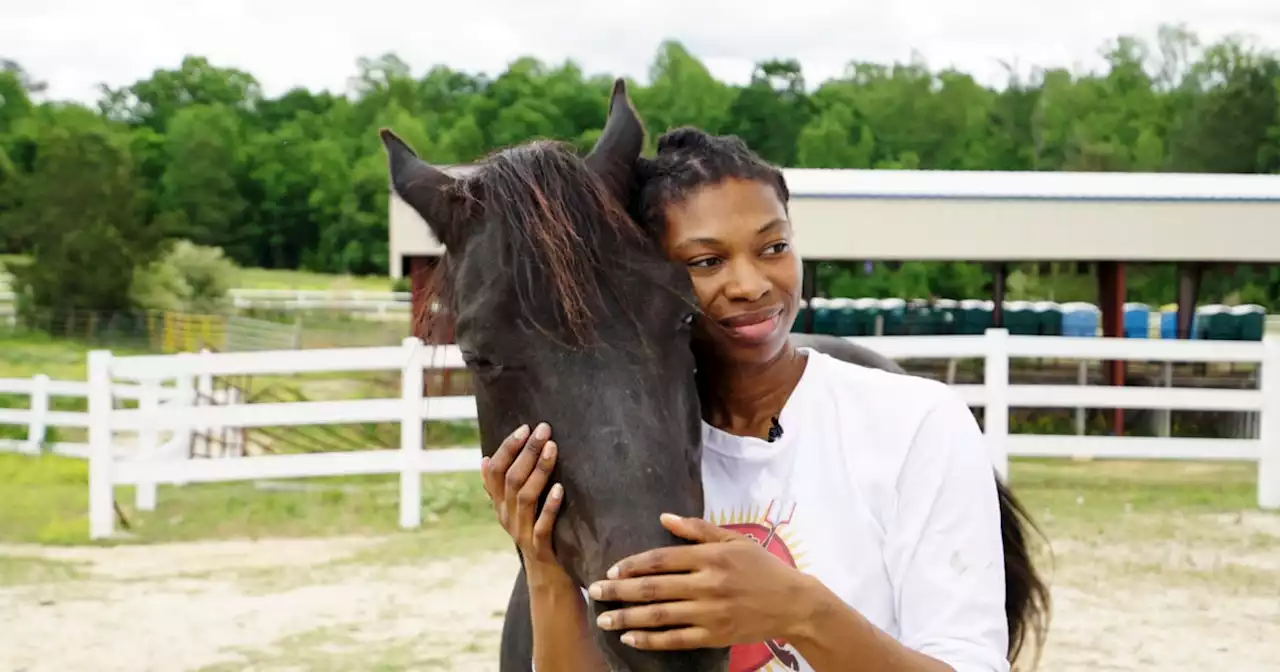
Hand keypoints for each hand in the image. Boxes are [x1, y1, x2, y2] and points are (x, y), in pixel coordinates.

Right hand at [481, 422, 563, 569]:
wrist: (548, 580)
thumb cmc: (538, 536)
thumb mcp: (517, 511)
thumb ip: (502, 488)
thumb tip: (485, 459)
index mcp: (500, 506)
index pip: (495, 472)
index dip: (507, 448)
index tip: (524, 428)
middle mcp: (507, 518)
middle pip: (511, 480)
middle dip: (527, 452)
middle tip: (543, 429)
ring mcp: (522, 534)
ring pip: (525, 498)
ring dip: (539, 471)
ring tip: (552, 449)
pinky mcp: (540, 549)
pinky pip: (542, 527)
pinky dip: (550, 507)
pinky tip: (560, 489)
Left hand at [586, 513, 815, 650]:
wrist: (794, 604)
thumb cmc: (762, 568)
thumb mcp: (734, 540)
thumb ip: (698, 529)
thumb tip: (664, 516)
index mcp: (710, 557)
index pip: (662, 559)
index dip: (633, 564)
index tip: (611, 569)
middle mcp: (707, 584)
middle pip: (653, 588)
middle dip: (619, 590)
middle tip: (593, 591)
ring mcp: (710, 612)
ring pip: (660, 616)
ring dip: (627, 617)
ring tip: (604, 618)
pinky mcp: (715, 635)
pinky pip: (676, 639)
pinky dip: (651, 640)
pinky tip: (631, 638)